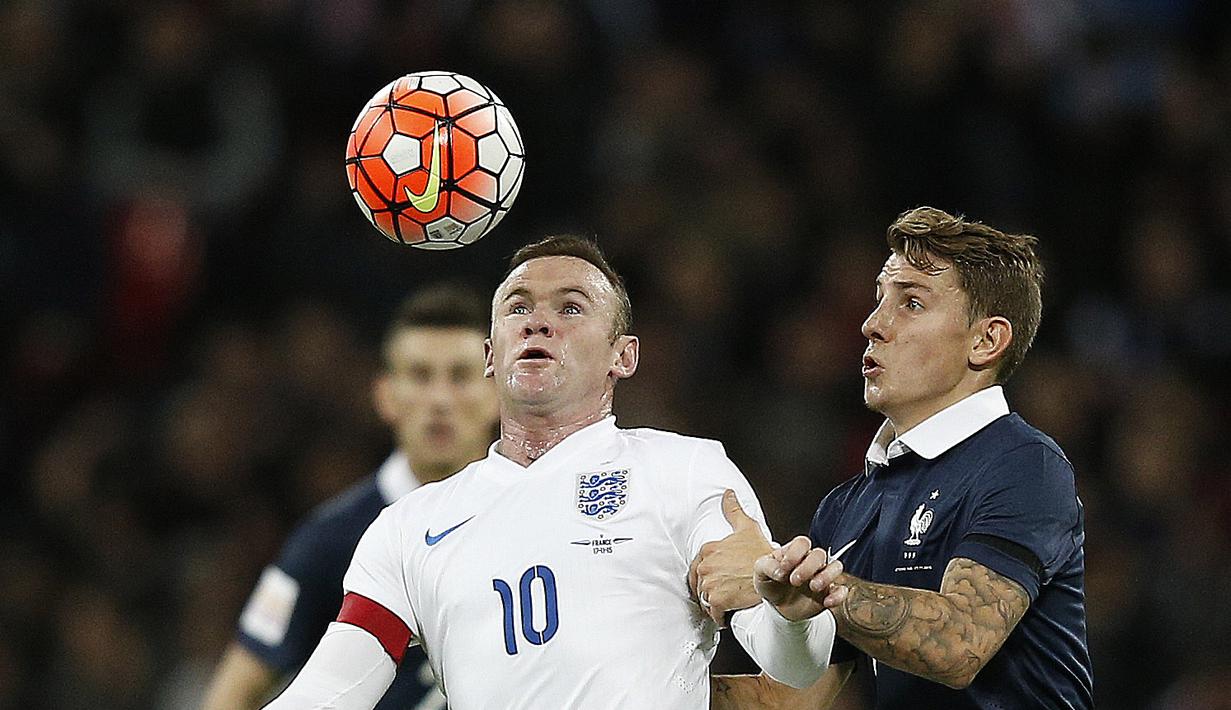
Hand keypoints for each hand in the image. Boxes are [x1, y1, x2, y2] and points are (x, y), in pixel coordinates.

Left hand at [689, 490, 772, 624]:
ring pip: (705, 599)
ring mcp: (710, 584)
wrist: (776, 575)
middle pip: (700, 583)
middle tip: (725, 591)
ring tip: (728, 602)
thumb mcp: (747, 528)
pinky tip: (728, 614)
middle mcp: (705, 566)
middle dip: (711, 589)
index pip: (698, 567)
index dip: (709, 575)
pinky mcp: (717, 601)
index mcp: (708, 549)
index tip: (719, 579)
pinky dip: (719, 616)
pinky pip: (713, 613)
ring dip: (714, 603)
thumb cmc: (762, 553)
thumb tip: (727, 493)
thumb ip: (734, 510)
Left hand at [753, 536, 845, 620]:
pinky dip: (838, 596)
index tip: (783, 569)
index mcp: (794, 552)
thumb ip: (766, 566)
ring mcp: (822, 576)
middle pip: (819, 553)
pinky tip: (826, 602)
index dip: (794, 554)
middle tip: (794, 581)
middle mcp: (811, 561)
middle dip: (808, 567)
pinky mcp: (829, 593)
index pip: (802, 542)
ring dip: (826, 576)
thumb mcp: (760, 573)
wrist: (778, 607)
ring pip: (836, 567)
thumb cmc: (770, 584)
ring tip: (813, 587)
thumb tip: (779, 571)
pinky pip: (842, 590)